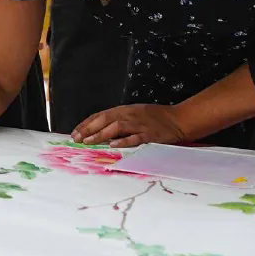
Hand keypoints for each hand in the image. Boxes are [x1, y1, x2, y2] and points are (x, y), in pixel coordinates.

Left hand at [71, 104, 186, 148]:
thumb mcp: (135, 114)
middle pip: (105, 120)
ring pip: (116, 128)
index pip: (101, 115)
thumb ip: (119, 120)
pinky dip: (123, 141)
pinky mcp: (149, 134)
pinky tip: (112, 145)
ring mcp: (139, 124)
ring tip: (88, 142)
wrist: (179, 119)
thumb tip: (101, 129)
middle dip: (88, 129)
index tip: (75, 132)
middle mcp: (129, 115)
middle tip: (76, 138)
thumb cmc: (156, 118)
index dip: (87, 123)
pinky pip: (134, 138)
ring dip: (100, 134)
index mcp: (125, 110)